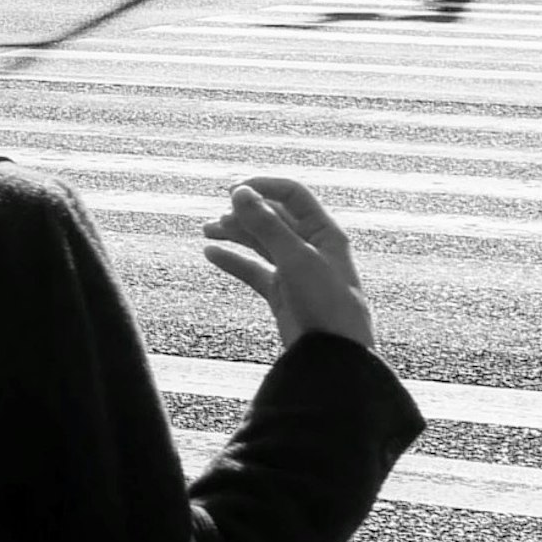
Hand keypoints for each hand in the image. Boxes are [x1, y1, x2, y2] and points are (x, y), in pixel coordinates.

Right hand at [204, 170, 374, 355]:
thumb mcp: (296, 257)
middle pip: (273, 218)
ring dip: (235, 233)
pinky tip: (212, 254)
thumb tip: (240, 193)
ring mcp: (295, 270)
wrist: (334, 354)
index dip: (263, 187)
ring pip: (260, 242)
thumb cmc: (327, 302)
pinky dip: (233, 260)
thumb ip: (266, 224)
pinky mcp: (282, 293)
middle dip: (244, 213)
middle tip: (218, 217)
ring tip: (207, 231)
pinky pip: (253, 270)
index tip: (232, 191)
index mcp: (324, 232)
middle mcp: (311, 247)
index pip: (292, 195)